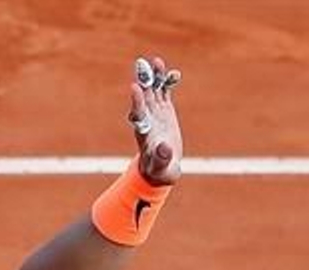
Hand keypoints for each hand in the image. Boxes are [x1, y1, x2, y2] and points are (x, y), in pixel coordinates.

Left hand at [128, 55, 183, 185]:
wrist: (163, 165)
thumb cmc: (159, 168)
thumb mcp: (161, 165)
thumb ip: (161, 157)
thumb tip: (164, 148)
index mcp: (143, 130)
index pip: (138, 113)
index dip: (137, 101)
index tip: (135, 88)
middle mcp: (146, 117)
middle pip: (143, 96)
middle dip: (143, 81)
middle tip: (142, 65)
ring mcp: (155, 111)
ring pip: (153, 90)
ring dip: (154, 76)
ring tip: (157, 62)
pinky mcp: (164, 109)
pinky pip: (165, 92)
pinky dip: (168, 83)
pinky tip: (174, 74)